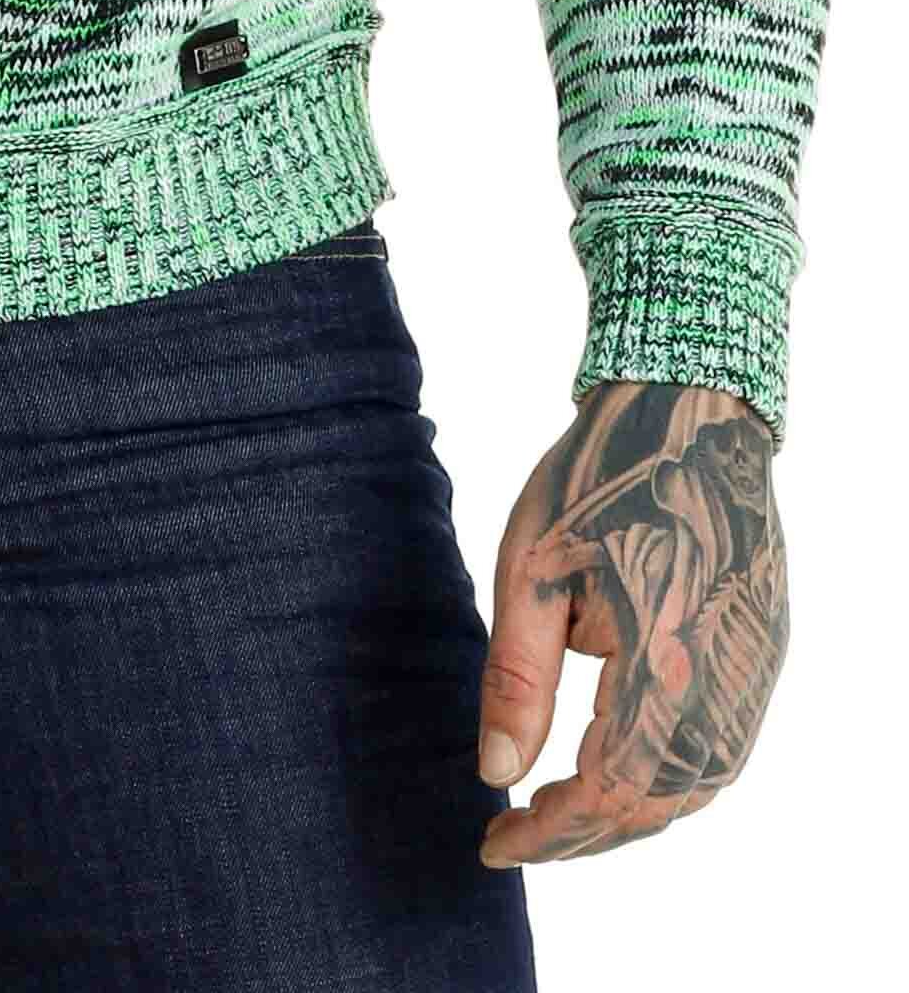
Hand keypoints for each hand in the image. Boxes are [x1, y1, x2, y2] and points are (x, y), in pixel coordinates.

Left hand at [477, 380, 786, 866]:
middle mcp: (721, 679)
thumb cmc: (599, 478)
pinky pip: (720, 749)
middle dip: (582, 834)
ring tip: (555, 815)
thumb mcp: (531, 569)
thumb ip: (516, 678)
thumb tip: (495, 775)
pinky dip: (666, 779)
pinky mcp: (762, 654)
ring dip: (626, 813)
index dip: (551, 832)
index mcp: (662, 659)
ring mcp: (751, 670)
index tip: (491, 843)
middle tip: (514, 836)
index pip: (608, 789)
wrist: (691, 410)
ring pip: (695, 785)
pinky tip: (618, 774)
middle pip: (656, 802)